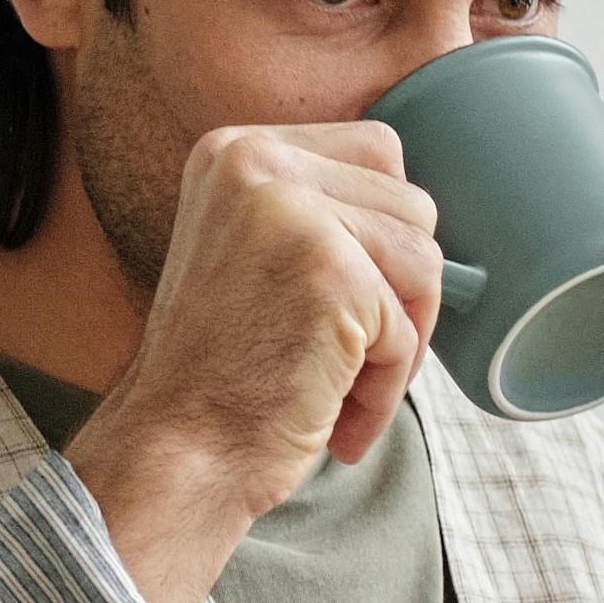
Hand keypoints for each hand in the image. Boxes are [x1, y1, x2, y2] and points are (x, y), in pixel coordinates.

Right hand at [68, 120, 451, 602]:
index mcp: (235, 151)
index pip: (379, 154)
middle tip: (347, 352)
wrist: (176, 451)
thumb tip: (426, 218)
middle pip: (414, 204)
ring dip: (397, 341)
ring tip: (335, 383)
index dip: (386, 236)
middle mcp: (255, 163)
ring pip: (425, 262)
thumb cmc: (226, 375)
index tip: (342, 300)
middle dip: (401, 290)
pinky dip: (386, 384)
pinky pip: (409, 326)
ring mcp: (291, 211)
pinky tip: (332, 413)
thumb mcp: (257, 255)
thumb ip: (324, 215)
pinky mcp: (330, 270)